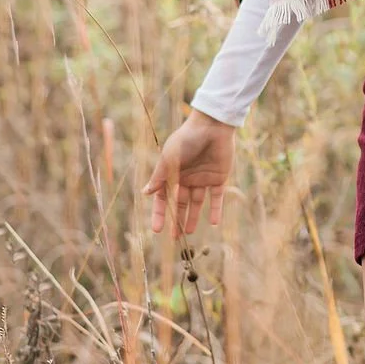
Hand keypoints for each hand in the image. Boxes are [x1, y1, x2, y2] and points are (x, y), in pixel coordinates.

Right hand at [142, 109, 235, 236]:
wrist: (212, 126)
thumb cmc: (186, 139)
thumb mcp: (170, 159)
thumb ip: (160, 177)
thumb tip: (145, 193)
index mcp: (173, 173)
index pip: (163, 197)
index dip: (160, 213)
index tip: (157, 229)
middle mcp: (187, 177)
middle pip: (180, 203)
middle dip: (176, 219)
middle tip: (174, 237)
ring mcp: (203, 178)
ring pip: (197, 202)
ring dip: (193, 217)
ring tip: (189, 232)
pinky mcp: (219, 177)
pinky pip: (216, 196)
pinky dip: (215, 209)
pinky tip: (213, 223)